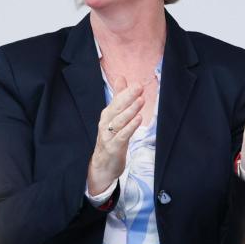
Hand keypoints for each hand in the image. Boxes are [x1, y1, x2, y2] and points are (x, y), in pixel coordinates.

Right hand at [88, 76, 143, 193]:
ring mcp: (108, 135)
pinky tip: (138, 120)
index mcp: (107, 115)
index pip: (116, 101)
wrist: (103, 165)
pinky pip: (122, 136)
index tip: (137, 83)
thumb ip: (118, 98)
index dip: (126, 92)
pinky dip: (130, 127)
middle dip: (128, 97)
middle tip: (139, 87)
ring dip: (130, 111)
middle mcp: (106, 123)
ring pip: (119, 121)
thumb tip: (121, 77)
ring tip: (141, 101)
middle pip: (117, 108)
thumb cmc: (110, 138)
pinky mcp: (114, 147)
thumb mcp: (114, 117)